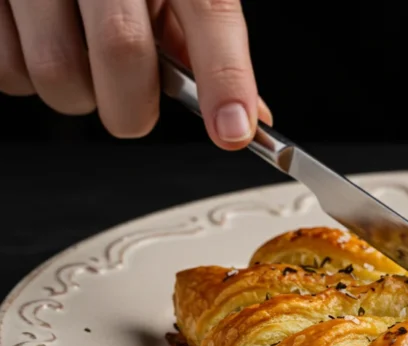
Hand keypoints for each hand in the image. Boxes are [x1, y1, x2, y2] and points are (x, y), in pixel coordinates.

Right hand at [0, 0, 271, 148]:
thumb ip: (202, 45)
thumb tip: (242, 117)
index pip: (209, 11)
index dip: (226, 76)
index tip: (233, 130)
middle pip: (123, 51)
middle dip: (133, 109)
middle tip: (133, 111)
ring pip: (56, 71)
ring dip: (76, 95)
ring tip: (80, 65)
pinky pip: (5, 69)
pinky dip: (26, 80)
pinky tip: (38, 45)